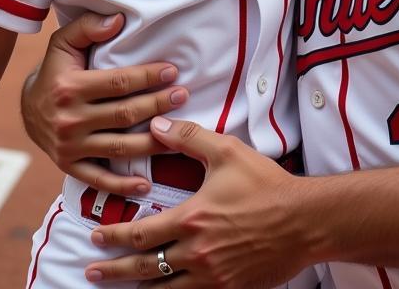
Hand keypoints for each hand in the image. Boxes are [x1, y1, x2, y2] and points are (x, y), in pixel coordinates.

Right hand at [21, 11, 188, 195]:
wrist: (26, 108)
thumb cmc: (55, 70)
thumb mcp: (64, 42)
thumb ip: (89, 27)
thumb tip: (118, 19)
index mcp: (70, 88)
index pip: (119, 83)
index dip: (148, 77)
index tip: (172, 72)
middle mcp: (70, 120)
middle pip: (125, 114)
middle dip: (158, 105)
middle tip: (182, 95)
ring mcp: (70, 147)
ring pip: (120, 147)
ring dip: (152, 142)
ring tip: (178, 133)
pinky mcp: (70, 166)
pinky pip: (99, 179)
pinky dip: (122, 185)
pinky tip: (146, 184)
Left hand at [85, 117, 311, 286]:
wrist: (305, 220)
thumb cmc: (266, 184)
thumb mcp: (227, 151)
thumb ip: (189, 139)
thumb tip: (156, 125)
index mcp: (192, 219)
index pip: (140, 234)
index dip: (113, 238)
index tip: (96, 238)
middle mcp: (197, 253)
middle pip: (144, 269)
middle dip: (114, 271)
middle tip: (92, 270)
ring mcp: (214, 277)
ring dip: (140, 288)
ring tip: (124, 287)